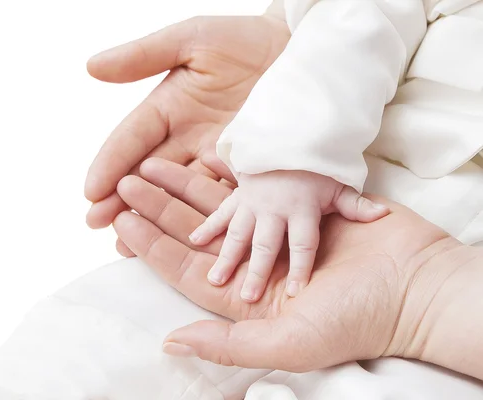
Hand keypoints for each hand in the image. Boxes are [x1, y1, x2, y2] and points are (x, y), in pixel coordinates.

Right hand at [84, 14, 289, 227]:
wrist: (297, 48)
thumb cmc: (244, 38)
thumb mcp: (191, 40)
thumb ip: (144, 56)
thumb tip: (92, 67)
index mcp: (167, 109)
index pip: (131, 140)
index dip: (109, 164)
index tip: (90, 190)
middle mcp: (186, 139)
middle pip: (149, 174)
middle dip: (121, 199)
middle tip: (97, 224)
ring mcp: (216, 159)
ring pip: (180, 194)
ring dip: (155, 217)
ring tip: (129, 243)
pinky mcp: (246, 171)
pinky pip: (225, 197)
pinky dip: (207, 220)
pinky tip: (191, 242)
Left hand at [112, 158, 464, 373]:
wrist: (416, 288)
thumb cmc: (357, 322)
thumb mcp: (289, 344)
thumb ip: (229, 346)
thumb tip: (173, 342)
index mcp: (246, 297)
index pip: (186, 268)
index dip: (152, 245)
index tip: (121, 222)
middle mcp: (256, 263)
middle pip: (196, 232)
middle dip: (161, 207)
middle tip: (126, 182)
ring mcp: (279, 233)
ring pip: (222, 205)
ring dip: (188, 184)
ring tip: (155, 163)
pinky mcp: (303, 208)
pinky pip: (262, 185)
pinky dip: (238, 171)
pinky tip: (212, 153)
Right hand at [189, 170, 388, 301]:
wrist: (289, 132)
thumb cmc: (316, 164)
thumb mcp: (338, 183)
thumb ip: (355, 205)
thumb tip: (381, 216)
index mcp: (302, 210)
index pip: (303, 245)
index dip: (299, 269)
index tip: (295, 293)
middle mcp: (275, 210)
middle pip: (266, 245)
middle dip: (257, 272)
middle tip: (248, 297)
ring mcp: (253, 203)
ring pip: (238, 234)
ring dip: (227, 256)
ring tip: (215, 279)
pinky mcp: (239, 195)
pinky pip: (222, 212)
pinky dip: (208, 226)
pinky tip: (194, 242)